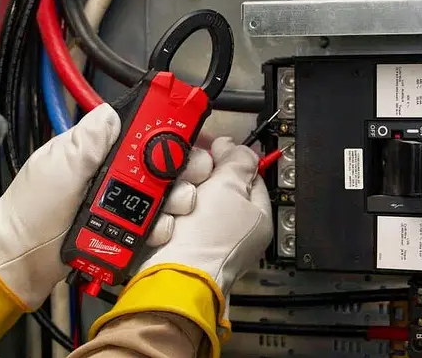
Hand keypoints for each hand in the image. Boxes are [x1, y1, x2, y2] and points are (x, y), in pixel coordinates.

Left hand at [0, 103, 213, 309]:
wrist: (20, 260)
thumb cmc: (30, 210)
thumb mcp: (58, 166)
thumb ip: (87, 140)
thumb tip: (112, 112)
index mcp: (102, 151)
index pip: (145, 132)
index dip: (171, 132)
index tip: (189, 138)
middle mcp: (118, 175)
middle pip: (167, 165)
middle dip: (183, 171)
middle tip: (186, 180)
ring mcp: (124, 205)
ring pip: (168, 197)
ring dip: (176, 202)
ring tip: (168, 211)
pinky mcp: (128, 232)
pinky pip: (157, 227)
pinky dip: (163, 230)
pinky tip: (156, 232)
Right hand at [132, 137, 272, 332]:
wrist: (172, 274)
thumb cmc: (209, 240)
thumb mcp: (231, 188)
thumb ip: (238, 161)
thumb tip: (239, 147)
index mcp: (255, 217)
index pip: (247, 175)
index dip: (230, 159)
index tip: (214, 148)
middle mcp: (230, 227)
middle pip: (213, 182)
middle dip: (200, 178)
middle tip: (197, 183)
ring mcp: (201, 234)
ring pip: (186, 193)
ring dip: (179, 196)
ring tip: (181, 210)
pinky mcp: (175, 239)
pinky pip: (168, 212)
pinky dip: (166, 215)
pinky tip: (169, 224)